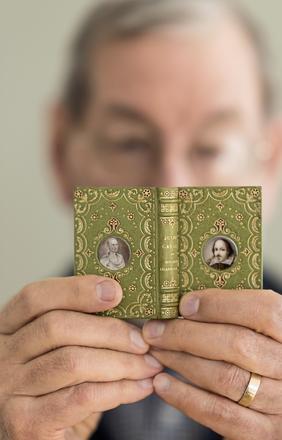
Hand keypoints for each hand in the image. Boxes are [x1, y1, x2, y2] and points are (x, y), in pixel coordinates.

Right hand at [0, 276, 161, 438]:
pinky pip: (82, 397)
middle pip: (56, 326)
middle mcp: (2, 356)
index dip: (76, 289)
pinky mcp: (26, 424)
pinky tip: (141, 387)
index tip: (115, 291)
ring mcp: (9, 390)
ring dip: (121, 362)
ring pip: (73, 361)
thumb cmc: (56, 386)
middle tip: (143, 339)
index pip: (35, 297)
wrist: (43, 438)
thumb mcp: (58, 350)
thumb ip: (79, 326)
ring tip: (149, 365)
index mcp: (8, 328)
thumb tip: (124, 304)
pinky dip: (119, 389)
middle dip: (109, 330)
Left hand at [143, 289, 281, 439]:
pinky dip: (186, 398)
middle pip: (237, 344)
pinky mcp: (265, 432)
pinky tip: (163, 383)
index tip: (183, 305)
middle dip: (187, 335)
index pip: (260, 310)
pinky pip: (220, 414)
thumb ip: (237, 313)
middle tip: (155, 330)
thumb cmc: (264, 351)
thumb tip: (188, 303)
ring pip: (225, 378)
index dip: (218, 305)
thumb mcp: (262, 328)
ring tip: (157, 352)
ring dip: (181, 363)